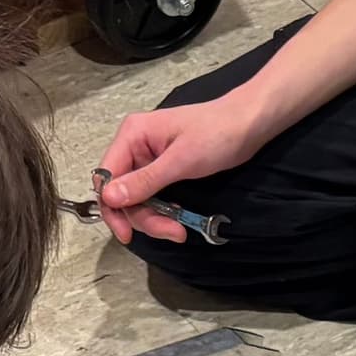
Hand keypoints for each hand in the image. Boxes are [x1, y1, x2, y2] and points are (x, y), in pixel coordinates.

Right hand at [89, 90, 265, 243]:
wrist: (248, 124)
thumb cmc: (218, 133)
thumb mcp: (181, 160)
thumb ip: (145, 181)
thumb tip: (110, 197)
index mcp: (132, 135)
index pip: (106, 176)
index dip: (112, 206)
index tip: (126, 232)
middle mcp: (135, 147)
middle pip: (122, 193)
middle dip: (142, 217)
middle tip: (171, 232)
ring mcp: (149, 160)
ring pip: (137, 199)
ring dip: (155, 218)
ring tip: (179, 230)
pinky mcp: (163, 170)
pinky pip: (152, 197)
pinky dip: (162, 211)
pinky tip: (178, 218)